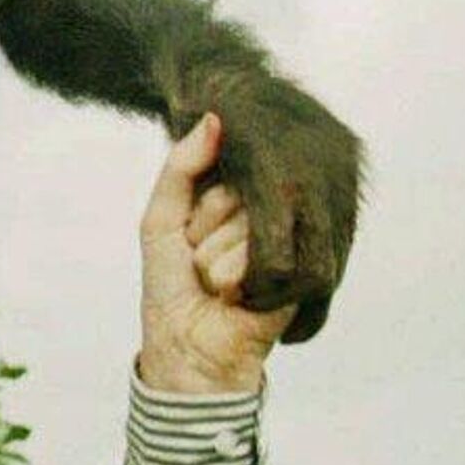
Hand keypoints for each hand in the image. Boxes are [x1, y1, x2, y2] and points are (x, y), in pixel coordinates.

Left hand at [138, 113, 298, 393]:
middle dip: (204, 232)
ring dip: (215, 259)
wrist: (186, 348)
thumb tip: (214, 117)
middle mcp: (266, 217)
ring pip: (247, 223)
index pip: (223, 170)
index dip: (197, 208)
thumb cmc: (170, 283)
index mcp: (234, 200)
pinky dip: (231, 278)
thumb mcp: (161, 219)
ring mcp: (287, 243)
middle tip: (199, 264)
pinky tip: (233, 298)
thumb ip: (180, 166)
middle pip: (236, 194)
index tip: (186, 236)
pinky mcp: (302, 274)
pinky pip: (258, 254)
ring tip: (215, 284)